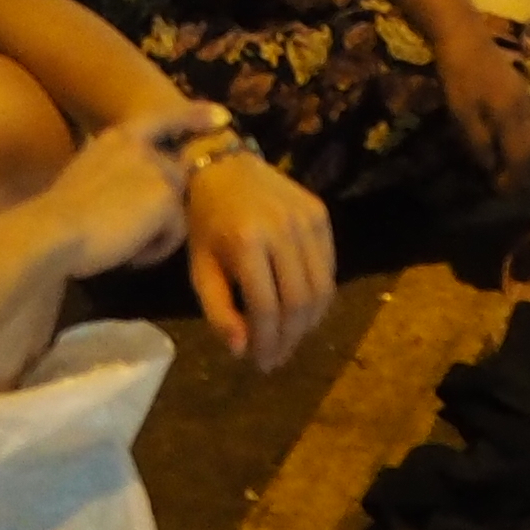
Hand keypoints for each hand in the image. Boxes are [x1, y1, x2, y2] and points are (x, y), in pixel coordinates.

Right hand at [44, 111, 209, 277]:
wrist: (54, 230)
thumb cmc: (56, 217)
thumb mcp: (84, 180)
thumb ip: (111, 174)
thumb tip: (127, 191)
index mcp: (116, 139)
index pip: (162, 119)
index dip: (193, 116)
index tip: (221, 116)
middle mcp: (140, 146)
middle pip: (175, 174)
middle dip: (167, 206)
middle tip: (140, 229)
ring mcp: (156, 168)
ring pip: (175, 208)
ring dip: (155, 233)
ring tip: (123, 247)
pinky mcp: (166, 197)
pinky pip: (175, 233)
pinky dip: (155, 250)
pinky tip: (129, 255)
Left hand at [185, 151, 337, 368]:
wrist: (223, 166)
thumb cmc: (205, 222)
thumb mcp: (200, 268)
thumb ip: (218, 311)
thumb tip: (242, 350)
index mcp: (246, 242)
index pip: (266, 308)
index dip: (266, 342)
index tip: (261, 363)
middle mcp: (282, 229)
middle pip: (298, 302)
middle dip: (289, 339)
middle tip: (278, 357)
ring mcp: (306, 219)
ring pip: (321, 288)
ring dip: (308, 323)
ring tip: (290, 338)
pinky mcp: (319, 213)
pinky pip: (328, 267)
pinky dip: (319, 296)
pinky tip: (302, 310)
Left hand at [433, 11, 529, 187]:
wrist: (465, 34)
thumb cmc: (458, 75)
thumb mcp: (462, 114)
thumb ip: (479, 143)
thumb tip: (490, 168)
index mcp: (513, 117)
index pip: (521, 157)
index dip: (512, 178)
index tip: (499, 193)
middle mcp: (525, 109)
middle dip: (523, 170)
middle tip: (506, 186)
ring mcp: (525, 97)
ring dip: (525, 155)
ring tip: (508, 169)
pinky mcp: (520, 89)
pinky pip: (529, 123)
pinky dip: (523, 139)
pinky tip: (509, 142)